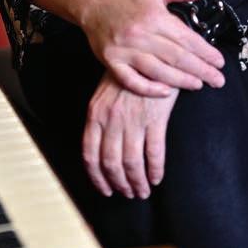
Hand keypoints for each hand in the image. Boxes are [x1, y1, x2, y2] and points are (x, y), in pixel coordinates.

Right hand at [80, 0, 225, 96]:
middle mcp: (140, 34)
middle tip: (218, 80)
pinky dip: (149, 88)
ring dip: (181, 81)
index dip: (205, 52)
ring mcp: (124, 50)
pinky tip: (166, 92)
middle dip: (201, 70)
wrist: (93, 3)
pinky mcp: (112, 62)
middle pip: (176, 57)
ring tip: (199, 85)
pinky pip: (131, 81)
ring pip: (158, 71)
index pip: (186, 39)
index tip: (219, 62)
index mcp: (153, 16)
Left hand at [83, 71, 177, 198]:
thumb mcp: (105, 93)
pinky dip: (155, 170)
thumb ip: (100, 119)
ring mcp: (133, 120)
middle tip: (129, 193)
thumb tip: (100, 149)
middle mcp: (111, 120)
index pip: (90, 155)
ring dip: (138, 182)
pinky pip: (154, 154)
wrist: (151, 55)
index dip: (97, 178)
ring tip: (143, 190)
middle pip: (111, 164)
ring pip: (132, 163)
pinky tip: (156, 177)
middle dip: (120, 184)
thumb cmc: (129, 74)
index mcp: (95, 114)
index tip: (105, 189)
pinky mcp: (155, 119)